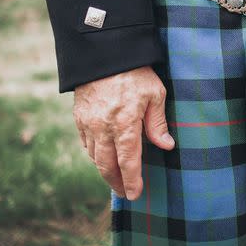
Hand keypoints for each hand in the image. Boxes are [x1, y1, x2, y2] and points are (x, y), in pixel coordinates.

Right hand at [72, 65, 174, 200]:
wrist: (105, 51)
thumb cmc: (136, 72)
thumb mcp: (155, 94)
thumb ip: (158, 123)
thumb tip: (167, 146)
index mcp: (125, 123)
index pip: (128, 161)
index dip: (132, 180)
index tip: (135, 194)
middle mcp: (103, 127)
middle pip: (106, 165)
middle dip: (116, 182)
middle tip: (124, 191)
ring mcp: (88, 122)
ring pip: (94, 156)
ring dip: (104, 169)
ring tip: (115, 176)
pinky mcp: (79, 116)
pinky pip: (85, 143)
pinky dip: (93, 154)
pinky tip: (102, 156)